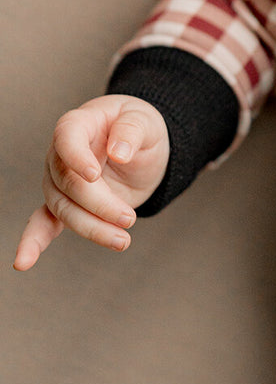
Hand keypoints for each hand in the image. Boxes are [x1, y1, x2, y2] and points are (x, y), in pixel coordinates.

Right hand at [13, 96, 169, 270]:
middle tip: (129, 218)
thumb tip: (119, 152)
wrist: (139, 147)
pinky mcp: (67, 205)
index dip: (76, 157)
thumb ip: (132, 130)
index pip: (67, 139)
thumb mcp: (145, 120)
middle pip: (68, 183)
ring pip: (63, 209)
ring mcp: (58, 182)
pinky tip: (23, 262)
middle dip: (99, 205)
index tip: (93, 175)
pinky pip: (44, 223)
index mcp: (78, 126)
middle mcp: (60, 155)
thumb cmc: (138, 127)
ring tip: (122, 241)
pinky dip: (34, 242)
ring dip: (92, 229)